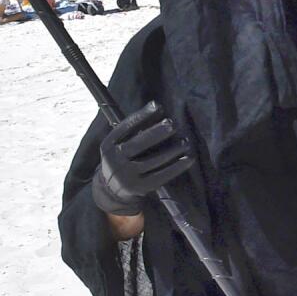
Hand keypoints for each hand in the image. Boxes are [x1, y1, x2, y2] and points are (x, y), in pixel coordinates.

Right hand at [92, 101, 194, 216]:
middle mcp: (114, 160)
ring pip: (153, 161)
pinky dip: (177, 167)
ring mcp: (126, 176)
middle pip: (138, 145)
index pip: (125, 128)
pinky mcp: (140, 187)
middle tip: (173, 124)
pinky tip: (188, 158)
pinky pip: (162, 175)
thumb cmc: (122, 158)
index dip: (141, 116)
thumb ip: (134, 129)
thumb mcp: (119, 144)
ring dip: (172, 150)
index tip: (158, 105)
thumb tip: (157, 107)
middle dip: (157, 133)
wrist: (111, 189)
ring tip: (185, 141)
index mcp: (108, 145)